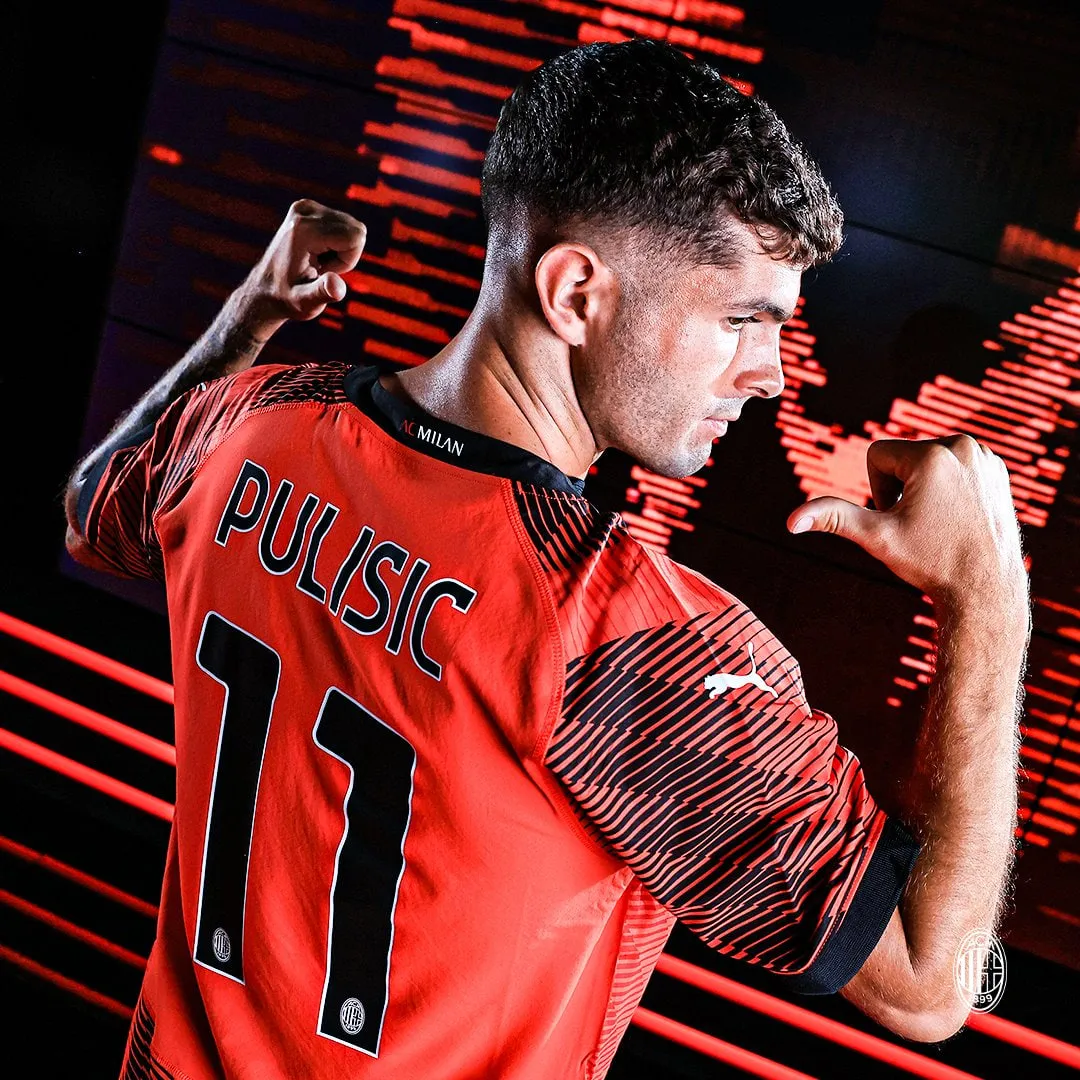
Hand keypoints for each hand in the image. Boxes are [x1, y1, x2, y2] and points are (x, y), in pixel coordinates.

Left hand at [231, 198, 366, 344]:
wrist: (264, 289)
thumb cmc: (286, 298)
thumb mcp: (305, 302)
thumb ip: (323, 293)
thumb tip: (337, 287)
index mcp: (304, 230)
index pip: (356, 237)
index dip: (348, 261)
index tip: (324, 272)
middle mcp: (304, 211)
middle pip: (357, 229)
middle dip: (346, 254)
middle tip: (320, 269)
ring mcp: (306, 206)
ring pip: (352, 226)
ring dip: (342, 249)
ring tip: (317, 263)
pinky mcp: (308, 207)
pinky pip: (344, 223)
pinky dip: (337, 242)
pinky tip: (316, 254)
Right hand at [786, 435, 1028, 613]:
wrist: (985, 588)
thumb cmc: (930, 562)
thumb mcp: (876, 538)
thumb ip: (833, 518)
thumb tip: (791, 520)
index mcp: (932, 456)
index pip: (877, 455)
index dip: (877, 491)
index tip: (899, 518)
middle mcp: (963, 447)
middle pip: (904, 457)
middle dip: (902, 488)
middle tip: (922, 523)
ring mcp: (985, 457)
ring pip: (929, 462)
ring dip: (924, 488)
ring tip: (941, 520)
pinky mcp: (997, 470)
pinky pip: (955, 467)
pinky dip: (949, 488)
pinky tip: (959, 517)